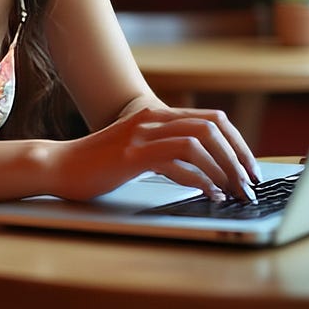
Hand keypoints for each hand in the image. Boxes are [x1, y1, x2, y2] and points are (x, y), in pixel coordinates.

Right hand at [51, 105, 260, 202]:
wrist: (59, 165)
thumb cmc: (98, 162)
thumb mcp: (137, 146)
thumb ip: (165, 146)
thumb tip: (204, 165)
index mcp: (157, 114)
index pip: (213, 118)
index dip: (237, 142)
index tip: (249, 167)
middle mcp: (153, 119)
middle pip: (212, 127)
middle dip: (237, 155)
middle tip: (248, 182)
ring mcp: (142, 136)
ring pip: (199, 142)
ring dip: (223, 168)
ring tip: (233, 191)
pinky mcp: (132, 156)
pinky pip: (177, 161)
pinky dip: (200, 179)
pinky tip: (209, 194)